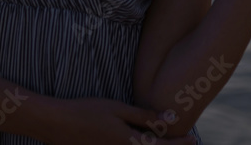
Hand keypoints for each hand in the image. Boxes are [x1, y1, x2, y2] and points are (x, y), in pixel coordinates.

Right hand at [43, 97, 196, 144]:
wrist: (57, 124)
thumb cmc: (88, 111)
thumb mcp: (118, 109)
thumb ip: (145, 116)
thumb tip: (172, 117)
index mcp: (130, 143)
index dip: (179, 144)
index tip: (193, 138)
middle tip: (187, 142)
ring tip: (166, 142)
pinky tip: (142, 143)